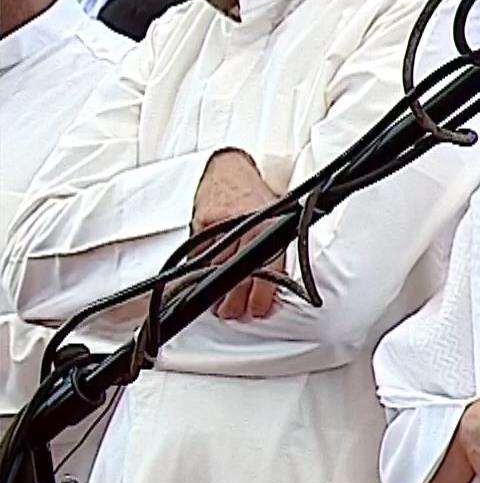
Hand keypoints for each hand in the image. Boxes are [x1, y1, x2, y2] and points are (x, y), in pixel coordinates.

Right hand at [193, 150, 285, 320]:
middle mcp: (246, 225)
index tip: (259, 309)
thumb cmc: (255, 198)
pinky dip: (202, 274)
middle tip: (236, 312)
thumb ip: (276, 249)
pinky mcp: (199, 225)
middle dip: (237, 300)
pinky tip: (205, 284)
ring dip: (218, 294)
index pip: (268, 266)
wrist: (229, 171)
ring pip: (217, 269)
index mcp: (271, 225)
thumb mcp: (278, 218)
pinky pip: (198, 257)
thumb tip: (276, 287)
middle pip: (240, 273)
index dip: (263, 293)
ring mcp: (221, 225)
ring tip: (220, 307)